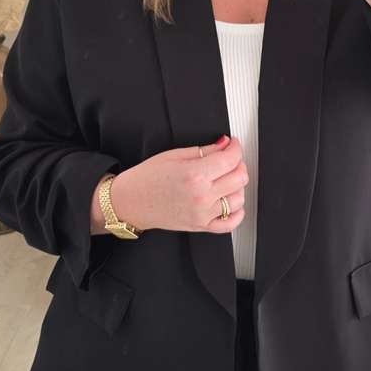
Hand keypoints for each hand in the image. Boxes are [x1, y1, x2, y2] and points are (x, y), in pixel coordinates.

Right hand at [108, 136, 248, 233]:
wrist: (130, 201)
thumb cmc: (147, 179)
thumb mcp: (175, 155)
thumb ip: (205, 150)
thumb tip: (224, 145)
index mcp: (194, 175)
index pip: (231, 159)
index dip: (236, 147)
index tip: (233, 144)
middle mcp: (201, 196)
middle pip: (240, 177)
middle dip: (238, 163)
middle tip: (229, 158)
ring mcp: (203, 213)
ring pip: (239, 198)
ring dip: (237, 185)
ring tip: (225, 178)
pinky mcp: (201, 226)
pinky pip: (231, 223)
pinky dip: (237, 212)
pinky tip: (230, 201)